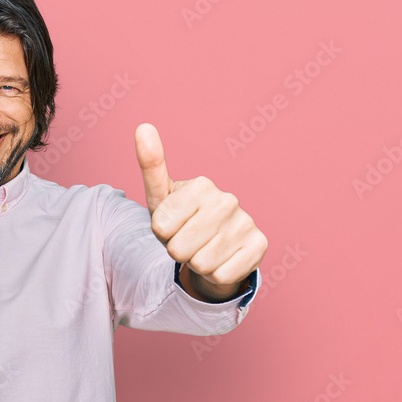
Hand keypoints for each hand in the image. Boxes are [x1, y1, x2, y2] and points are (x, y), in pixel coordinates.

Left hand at [135, 122, 266, 300]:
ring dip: (197, 264)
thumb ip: (151, 165)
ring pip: (200, 264)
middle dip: (178, 251)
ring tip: (203, 249)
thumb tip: (142, 126)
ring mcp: (246, 222)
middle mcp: (228, 200)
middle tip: (188, 241)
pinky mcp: (260, 246)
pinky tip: (222, 259)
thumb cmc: (181, 220)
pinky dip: (216, 275)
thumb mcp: (161, 198)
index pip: (160, 228)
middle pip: (178, 248)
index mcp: (202, 185)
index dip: (161, 234)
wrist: (215, 247)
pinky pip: (221, 275)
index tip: (173, 225)